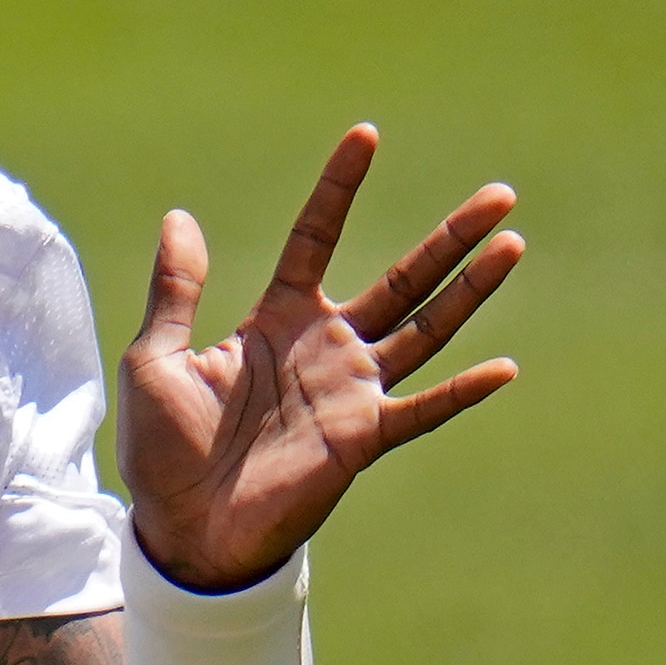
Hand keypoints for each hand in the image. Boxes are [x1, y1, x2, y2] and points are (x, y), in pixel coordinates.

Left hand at [118, 125, 522, 592]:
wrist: (182, 530)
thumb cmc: (161, 448)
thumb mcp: (154, 358)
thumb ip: (177, 290)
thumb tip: (180, 215)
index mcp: (276, 319)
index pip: (317, 237)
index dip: (339, 189)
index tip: (366, 134)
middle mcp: (325, 347)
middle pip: (401, 279)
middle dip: (449, 237)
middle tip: (500, 193)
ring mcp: (351, 392)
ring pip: (426, 330)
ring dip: (469, 290)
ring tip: (512, 244)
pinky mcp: (363, 440)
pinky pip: (423, 411)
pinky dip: (462, 392)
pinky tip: (503, 367)